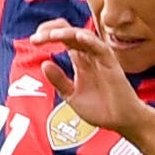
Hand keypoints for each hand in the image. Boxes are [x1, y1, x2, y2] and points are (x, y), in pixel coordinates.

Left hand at [28, 22, 154, 136]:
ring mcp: (100, 58)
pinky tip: (78, 38)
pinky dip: (89, 40)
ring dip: (65, 33)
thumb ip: (59, 80)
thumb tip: (44, 63)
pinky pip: (100, 47)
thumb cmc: (101, 110)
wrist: (121, 122)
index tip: (34, 41)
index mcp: (80, 60)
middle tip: (36, 38)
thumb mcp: (72, 96)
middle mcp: (90, 55)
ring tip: (51, 35)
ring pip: (82, 36)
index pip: (63, 37)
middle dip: (51, 31)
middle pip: (69, 32)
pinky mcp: (111, 64)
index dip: (48, 34)